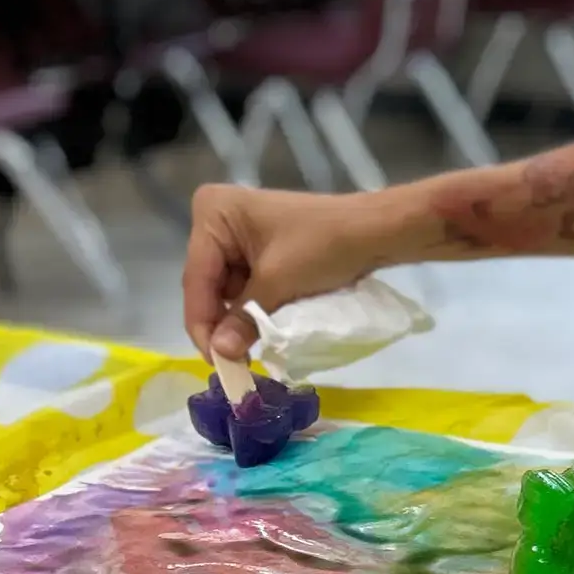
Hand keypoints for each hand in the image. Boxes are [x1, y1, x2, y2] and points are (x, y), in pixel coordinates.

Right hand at [183, 184, 393, 361]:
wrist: (377, 230)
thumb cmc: (325, 245)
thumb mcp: (278, 282)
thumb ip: (243, 319)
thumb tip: (219, 354)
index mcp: (214, 212)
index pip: (197, 278)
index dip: (202, 323)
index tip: (214, 361)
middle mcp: (220, 217)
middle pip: (207, 283)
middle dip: (220, 321)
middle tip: (230, 361)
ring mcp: (240, 231)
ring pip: (226, 288)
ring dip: (238, 317)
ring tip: (248, 347)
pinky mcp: (261, 246)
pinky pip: (246, 283)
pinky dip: (254, 305)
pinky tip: (262, 326)